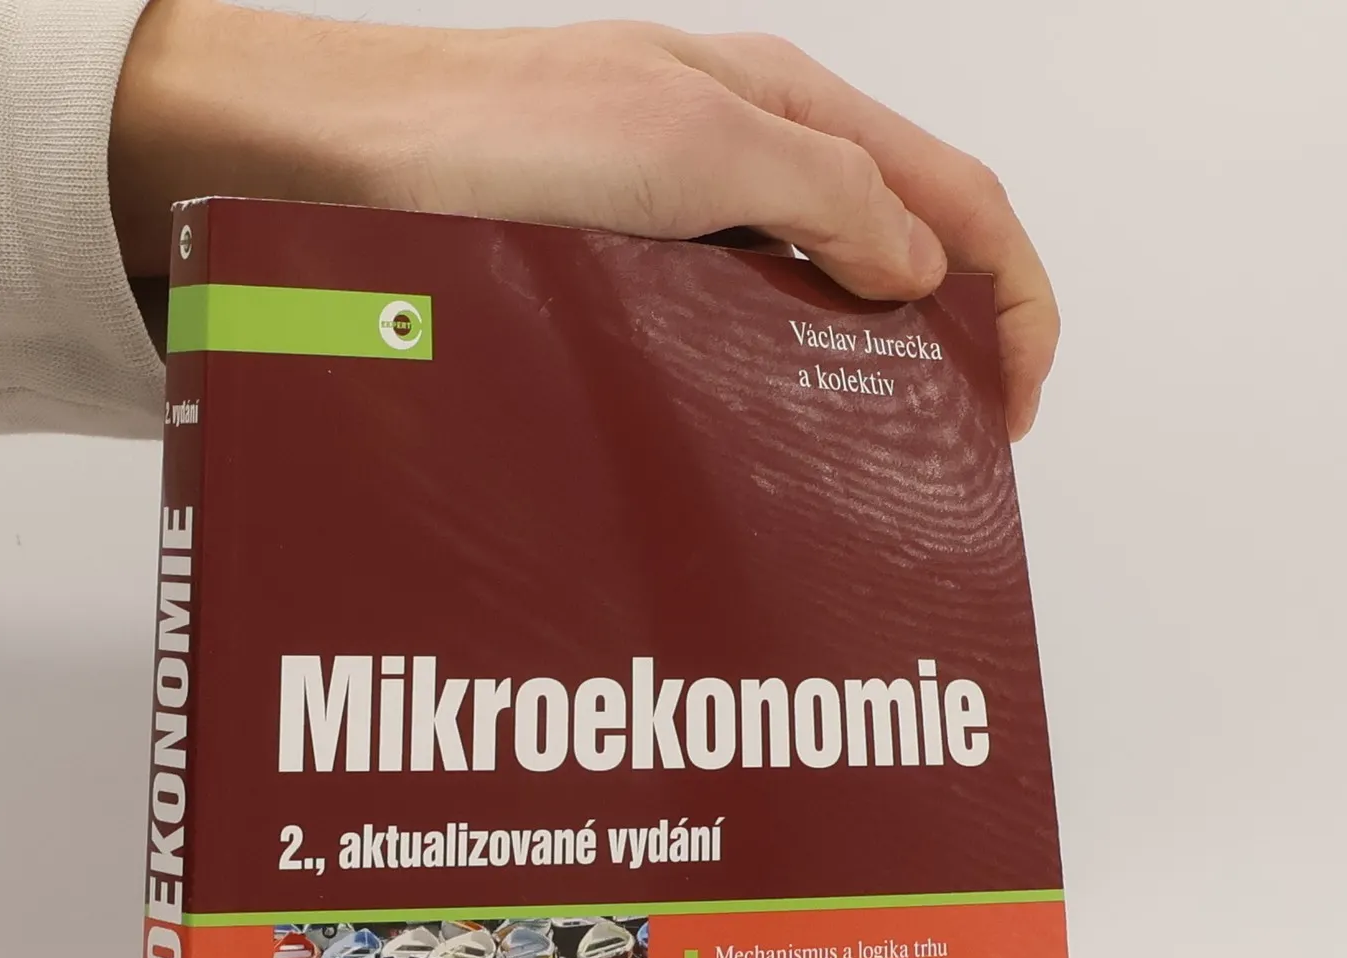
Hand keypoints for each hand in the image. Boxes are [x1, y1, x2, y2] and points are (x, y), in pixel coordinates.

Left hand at [110, 5, 1056, 437]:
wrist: (331, 164)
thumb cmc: (489, 134)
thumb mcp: (689, 146)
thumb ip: (825, 196)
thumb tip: (924, 269)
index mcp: (787, 106)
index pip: (957, 197)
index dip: (1015, 302)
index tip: (1012, 414)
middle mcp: (745, 156)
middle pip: (904, 246)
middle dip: (958, 342)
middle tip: (957, 452)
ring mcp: (683, 215)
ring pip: (822, 295)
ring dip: (871, 372)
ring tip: (876, 461)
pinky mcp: (623, 272)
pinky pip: (739, 326)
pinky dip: (785, 380)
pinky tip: (773, 435)